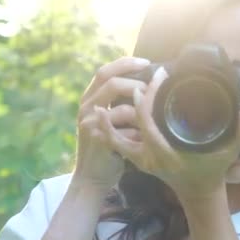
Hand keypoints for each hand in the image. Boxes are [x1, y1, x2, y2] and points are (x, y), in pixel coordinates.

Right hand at [73, 57, 149, 190]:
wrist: (93, 176)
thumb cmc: (107, 146)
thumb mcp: (109, 118)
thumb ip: (118, 100)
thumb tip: (145, 82)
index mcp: (89, 98)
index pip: (105, 71)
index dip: (125, 63)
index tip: (147, 62)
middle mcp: (86, 107)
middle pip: (111, 82)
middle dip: (136, 83)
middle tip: (153, 90)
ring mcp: (90, 123)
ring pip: (122, 107)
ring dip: (142, 112)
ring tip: (152, 117)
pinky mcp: (98, 140)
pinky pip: (125, 132)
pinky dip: (138, 132)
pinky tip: (144, 136)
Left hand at [95, 66, 239, 198]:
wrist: (198, 194)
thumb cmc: (212, 172)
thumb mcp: (229, 153)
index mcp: (167, 153)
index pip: (149, 122)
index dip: (148, 98)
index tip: (154, 78)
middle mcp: (151, 157)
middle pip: (134, 123)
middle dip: (135, 99)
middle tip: (141, 79)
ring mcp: (142, 161)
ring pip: (116, 141)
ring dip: (108, 123)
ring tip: (100, 103)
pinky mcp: (138, 161)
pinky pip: (118, 147)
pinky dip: (108, 134)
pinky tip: (102, 119)